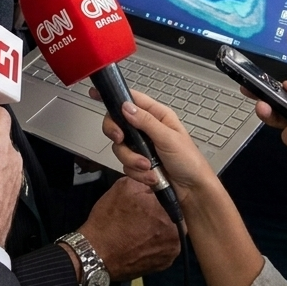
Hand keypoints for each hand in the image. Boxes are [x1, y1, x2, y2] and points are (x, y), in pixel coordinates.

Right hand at [76, 177, 179, 280]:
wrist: (96, 254)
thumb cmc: (109, 221)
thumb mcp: (123, 187)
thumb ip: (144, 180)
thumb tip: (153, 179)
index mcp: (167, 214)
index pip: (170, 198)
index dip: (158, 198)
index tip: (147, 200)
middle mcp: (174, 236)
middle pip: (171, 216)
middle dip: (159, 214)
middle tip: (141, 214)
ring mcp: (170, 253)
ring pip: (168, 233)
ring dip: (157, 229)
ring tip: (138, 228)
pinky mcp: (164, 265)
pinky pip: (163, 248)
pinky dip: (154, 243)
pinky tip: (139, 240)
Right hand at [94, 88, 213, 195]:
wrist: (192, 191)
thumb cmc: (189, 161)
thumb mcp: (169, 138)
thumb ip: (146, 121)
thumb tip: (125, 106)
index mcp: (156, 115)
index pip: (131, 100)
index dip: (113, 96)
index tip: (95, 94)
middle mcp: (146, 129)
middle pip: (117, 124)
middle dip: (117, 134)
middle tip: (121, 139)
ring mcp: (141, 146)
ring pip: (120, 148)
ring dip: (133, 160)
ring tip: (149, 167)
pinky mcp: (138, 162)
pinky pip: (125, 165)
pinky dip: (137, 172)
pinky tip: (151, 176)